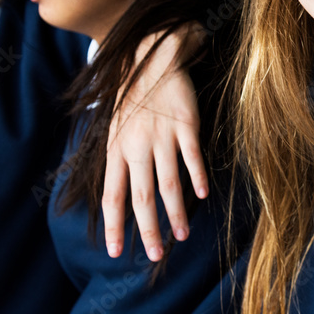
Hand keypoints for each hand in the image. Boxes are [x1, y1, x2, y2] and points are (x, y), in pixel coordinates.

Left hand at [102, 27, 207, 260]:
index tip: (115, 252)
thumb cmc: (133, 99)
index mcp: (116, 150)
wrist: (151, 59)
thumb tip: (121, 198)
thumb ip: (120, 162)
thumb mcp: (116, 129)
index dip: (114, 226)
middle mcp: (136, 146)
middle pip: (141, 197)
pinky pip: (191, 155)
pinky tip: (201, 195)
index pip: (112, 196)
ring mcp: (161, 136)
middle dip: (147, 230)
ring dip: (175, 213)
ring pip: (168, 183)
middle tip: (155, 254)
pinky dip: (196, 176)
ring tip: (181, 235)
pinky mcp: (185, 124)